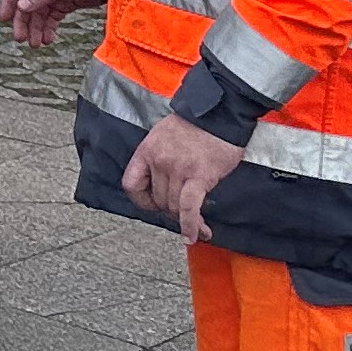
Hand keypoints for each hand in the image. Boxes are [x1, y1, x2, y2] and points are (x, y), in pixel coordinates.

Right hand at [0, 0, 103, 46]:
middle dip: (23, 22)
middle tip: (21, 38)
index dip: (8, 2)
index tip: (4, 18)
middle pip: (26, 5)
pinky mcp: (62, 5)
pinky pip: (51, 19)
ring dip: (36, 29)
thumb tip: (21, 7)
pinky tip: (48, 39)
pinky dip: (48, 29)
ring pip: (38, 15)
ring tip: (36, 44)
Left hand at [122, 111, 240, 243]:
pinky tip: (194, 236)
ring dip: (184, 219)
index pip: (131, 185)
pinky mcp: (199, 177)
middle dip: (170, 209)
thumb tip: (163, 185)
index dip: (141, 200)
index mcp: (146, 151)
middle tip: (185, 212)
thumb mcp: (164, 137)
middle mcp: (159, 161)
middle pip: (158, 199)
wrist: (220, 114)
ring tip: (199, 225)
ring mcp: (178, 169)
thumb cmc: (195, 125)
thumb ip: (158, 159)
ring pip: (173, 206)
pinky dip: (190, 225)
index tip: (153, 204)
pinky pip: (189, 208)